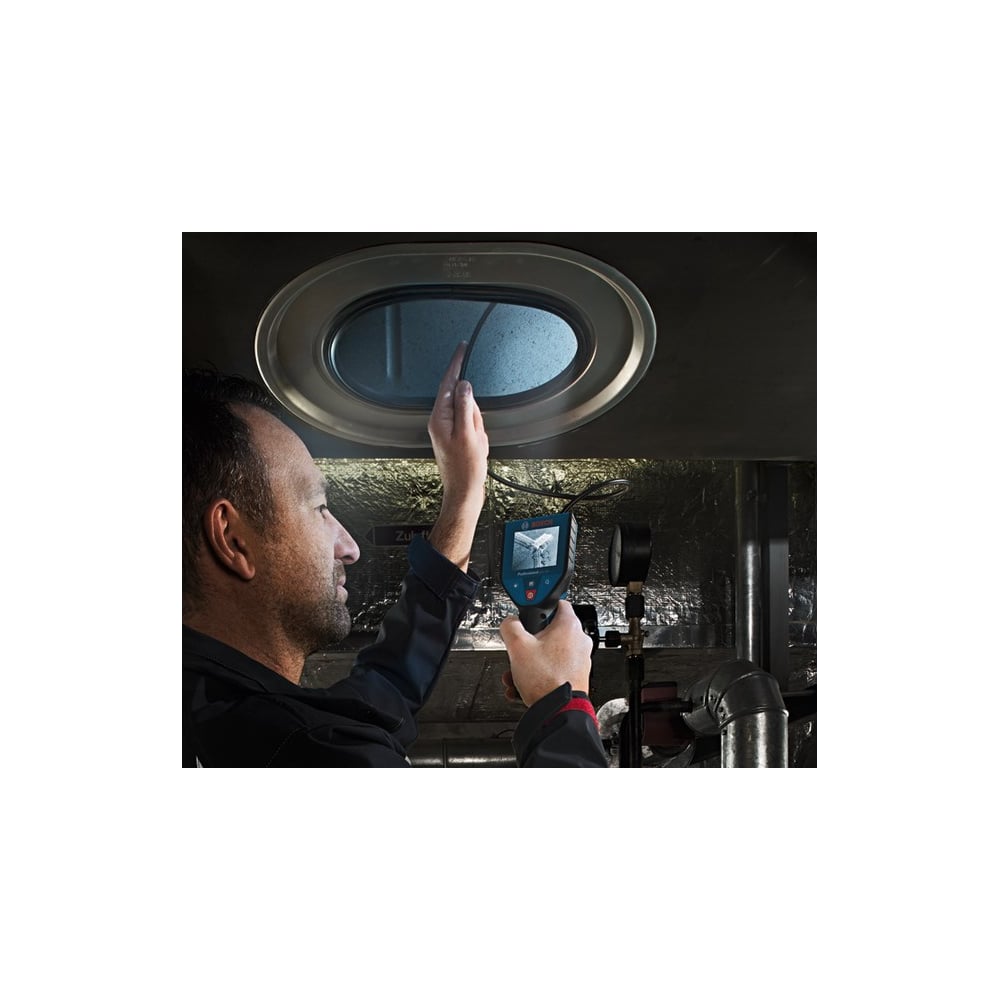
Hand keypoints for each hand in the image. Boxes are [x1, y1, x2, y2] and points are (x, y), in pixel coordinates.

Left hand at [426, 342, 489, 569]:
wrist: (464, 493)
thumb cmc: (465, 468)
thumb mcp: (469, 434)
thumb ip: (466, 406)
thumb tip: (464, 384)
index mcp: (439, 418)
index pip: (448, 383)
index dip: (456, 364)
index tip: (462, 347)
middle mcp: (440, 422)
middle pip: (462, 399)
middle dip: (475, 412)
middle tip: (476, 433)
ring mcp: (447, 430)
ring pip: (470, 413)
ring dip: (478, 426)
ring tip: (476, 444)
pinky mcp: (455, 438)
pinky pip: (472, 427)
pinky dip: (478, 435)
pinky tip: (477, 448)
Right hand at [499, 601, 593, 706]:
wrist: (558, 710)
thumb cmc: (546, 679)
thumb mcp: (517, 646)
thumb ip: (510, 627)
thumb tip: (509, 622)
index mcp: (569, 626)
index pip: (558, 603)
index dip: (541, 607)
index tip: (531, 613)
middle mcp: (579, 640)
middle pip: (549, 633)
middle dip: (529, 644)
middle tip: (519, 651)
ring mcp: (579, 660)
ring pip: (549, 654)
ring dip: (530, 663)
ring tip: (516, 674)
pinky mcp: (576, 676)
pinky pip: (553, 670)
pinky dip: (538, 675)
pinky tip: (523, 685)